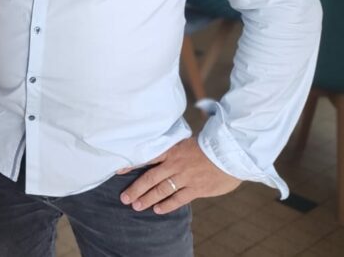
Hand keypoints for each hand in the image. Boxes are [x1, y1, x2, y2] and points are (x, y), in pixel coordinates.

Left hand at [119, 137, 240, 213]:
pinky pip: (178, 199)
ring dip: (147, 199)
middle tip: (124, 198)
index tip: (118, 170)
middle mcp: (175, 164)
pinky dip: (167, 205)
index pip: (147, 157)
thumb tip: (162, 151)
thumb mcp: (188, 141)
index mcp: (172, 150)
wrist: (231, 152)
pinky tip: (157, 210)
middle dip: (136, 189)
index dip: (132, 164)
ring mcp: (185, 177)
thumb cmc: (211, 145)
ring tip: (136, 206)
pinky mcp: (197, 188)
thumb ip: (174, 148)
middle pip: (150, 178)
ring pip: (161, 190)